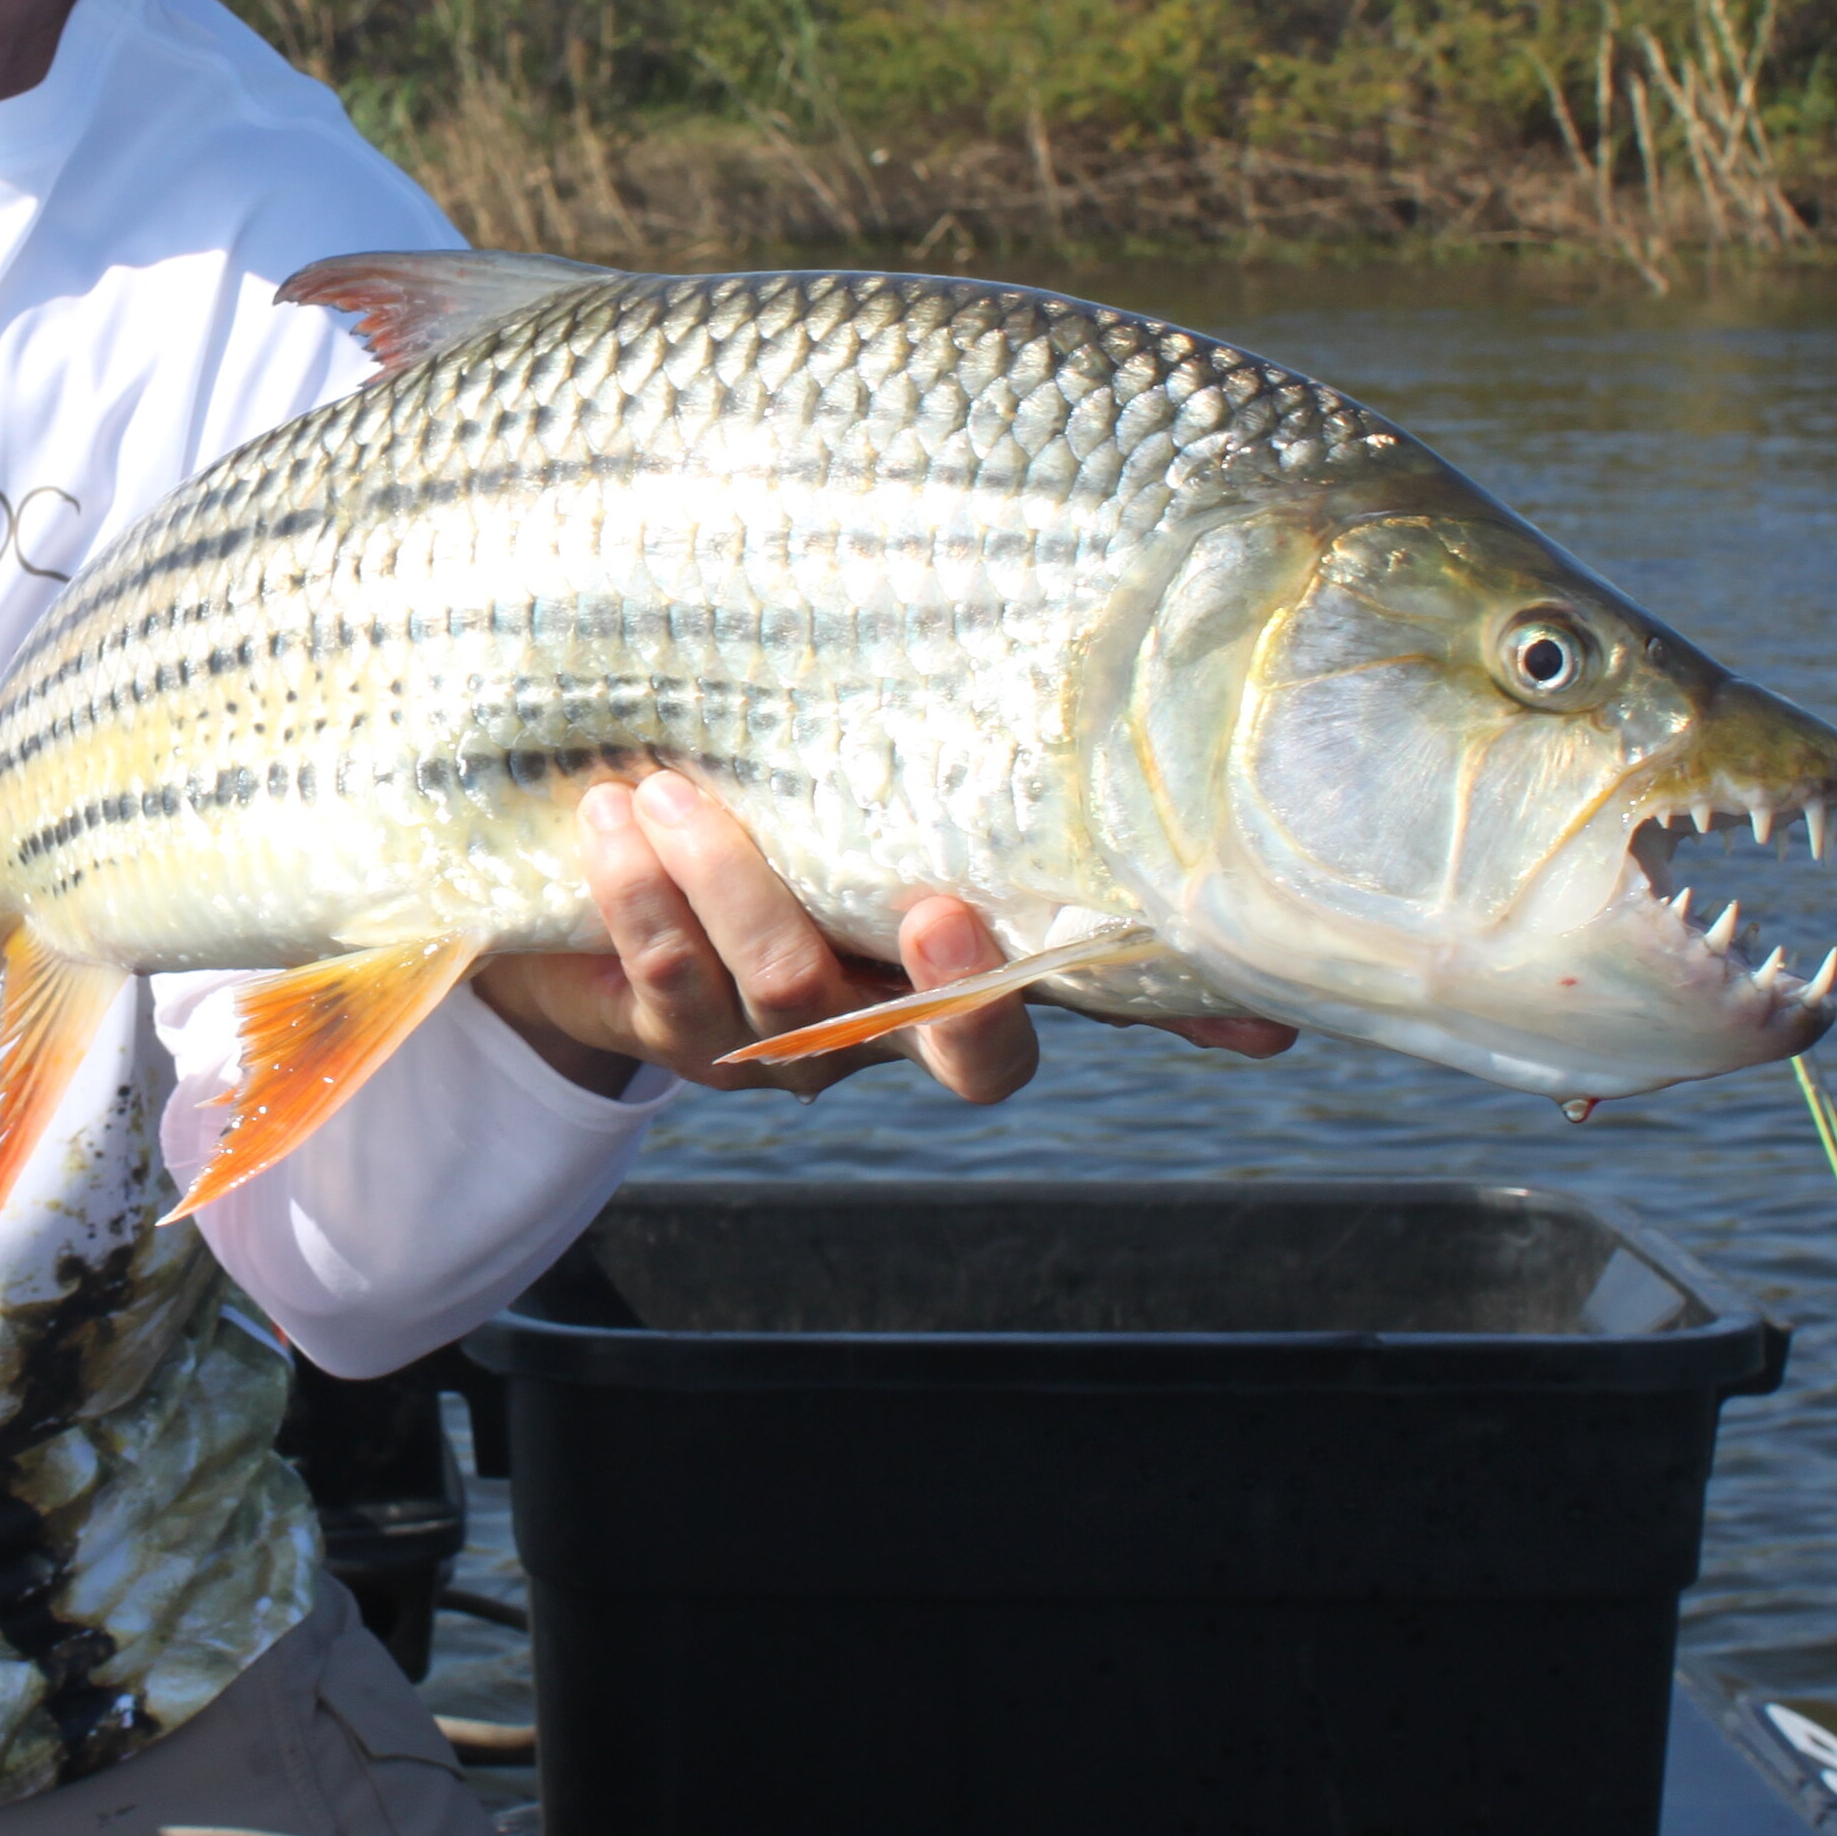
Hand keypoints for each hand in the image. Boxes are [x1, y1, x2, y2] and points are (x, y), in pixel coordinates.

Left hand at [466, 770, 1292, 1103]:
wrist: (610, 906)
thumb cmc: (796, 851)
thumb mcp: (904, 836)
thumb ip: (1029, 847)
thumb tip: (1226, 933)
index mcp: (950, 988)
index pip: (1025, 1025)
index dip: (1021, 995)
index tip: (1000, 919)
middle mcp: (876, 1032)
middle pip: (935, 1044)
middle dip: (941, 985)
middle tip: (931, 908)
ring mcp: (774, 1044)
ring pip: (777, 989)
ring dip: (730, 884)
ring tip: (675, 791)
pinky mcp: (671, 1027)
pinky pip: (665, 971)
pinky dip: (638, 893)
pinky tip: (613, 818)